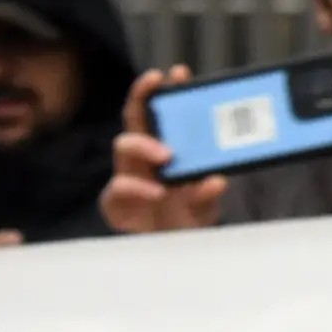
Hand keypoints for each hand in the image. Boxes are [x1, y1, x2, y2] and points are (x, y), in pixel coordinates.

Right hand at [100, 68, 225, 233]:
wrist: (169, 258)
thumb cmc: (184, 222)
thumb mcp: (204, 207)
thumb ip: (208, 194)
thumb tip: (216, 180)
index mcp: (164, 151)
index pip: (160, 113)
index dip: (165, 90)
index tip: (178, 72)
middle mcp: (143, 159)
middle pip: (135, 117)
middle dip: (143, 94)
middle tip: (157, 81)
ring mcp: (127, 178)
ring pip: (123, 145)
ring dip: (144, 144)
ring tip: (167, 156)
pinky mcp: (116, 202)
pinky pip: (117, 188)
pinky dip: (137, 188)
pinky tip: (155, 193)